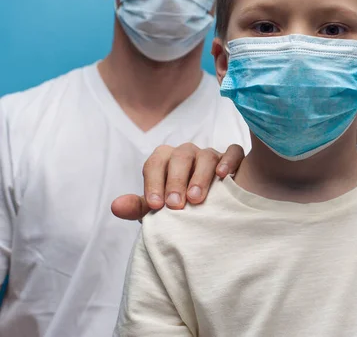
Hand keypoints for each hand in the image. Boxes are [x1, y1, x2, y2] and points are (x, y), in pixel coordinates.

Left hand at [111, 144, 244, 220]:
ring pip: (206, 155)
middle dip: (176, 180)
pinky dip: (228, 160)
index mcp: (166, 161)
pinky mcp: (232, 159)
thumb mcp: (159, 211)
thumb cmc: (181, 209)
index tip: (156, 205)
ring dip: (200, 176)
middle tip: (176, 205)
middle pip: (180, 156)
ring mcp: (211, 155)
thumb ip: (138, 207)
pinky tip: (224, 177)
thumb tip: (115, 206)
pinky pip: (232, 151)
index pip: (156, 162)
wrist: (210, 213)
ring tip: (197, 198)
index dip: (153, 182)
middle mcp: (187, 154)